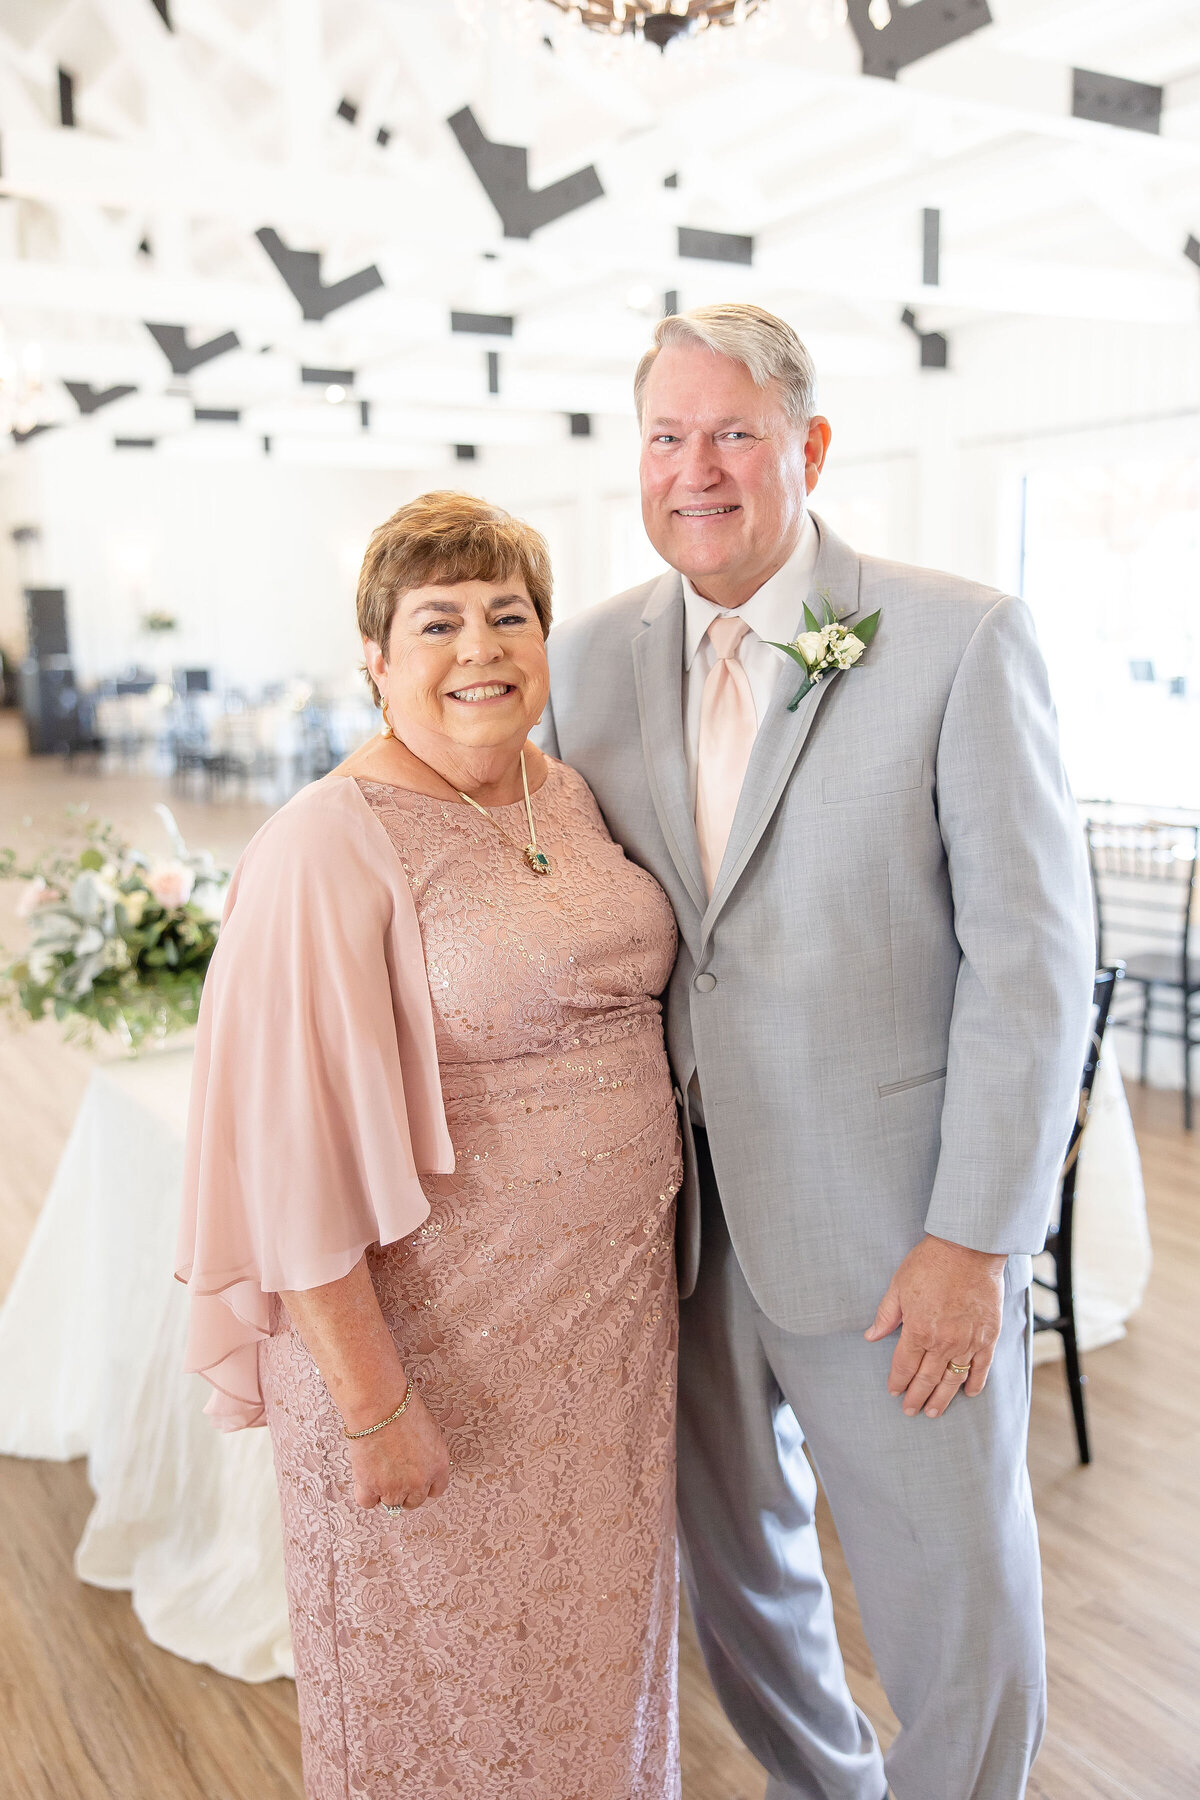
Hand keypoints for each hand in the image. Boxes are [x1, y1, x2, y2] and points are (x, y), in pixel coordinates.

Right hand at [343, 1385, 451, 1510]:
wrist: (379, 1406)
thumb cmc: (402, 1408)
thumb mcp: (429, 1429)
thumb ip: (428, 1452)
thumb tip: (421, 1460)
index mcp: (438, 1465)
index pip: (437, 1490)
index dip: (424, 1486)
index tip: (416, 1482)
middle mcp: (420, 1480)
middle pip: (414, 1501)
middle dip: (405, 1491)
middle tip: (394, 1476)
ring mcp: (396, 1486)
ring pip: (392, 1504)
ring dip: (385, 1492)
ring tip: (378, 1472)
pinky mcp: (372, 1486)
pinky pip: (368, 1502)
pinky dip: (366, 1493)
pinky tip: (365, 1478)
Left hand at [865, 1234, 1006, 1418]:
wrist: (969, 1249)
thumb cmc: (930, 1263)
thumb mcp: (899, 1286)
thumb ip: (886, 1315)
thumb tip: (871, 1336)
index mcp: (917, 1330)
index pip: (904, 1366)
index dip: (898, 1382)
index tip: (894, 1391)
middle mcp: (943, 1342)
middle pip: (926, 1379)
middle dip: (916, 1398)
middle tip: (910, 1411)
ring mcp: (968, 1342)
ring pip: (953, 1380)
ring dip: (942, 1399)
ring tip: (933, 1412)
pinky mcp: (989, 1337)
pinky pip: (981, 1368)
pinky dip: (974, 1383)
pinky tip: (968, 1394)